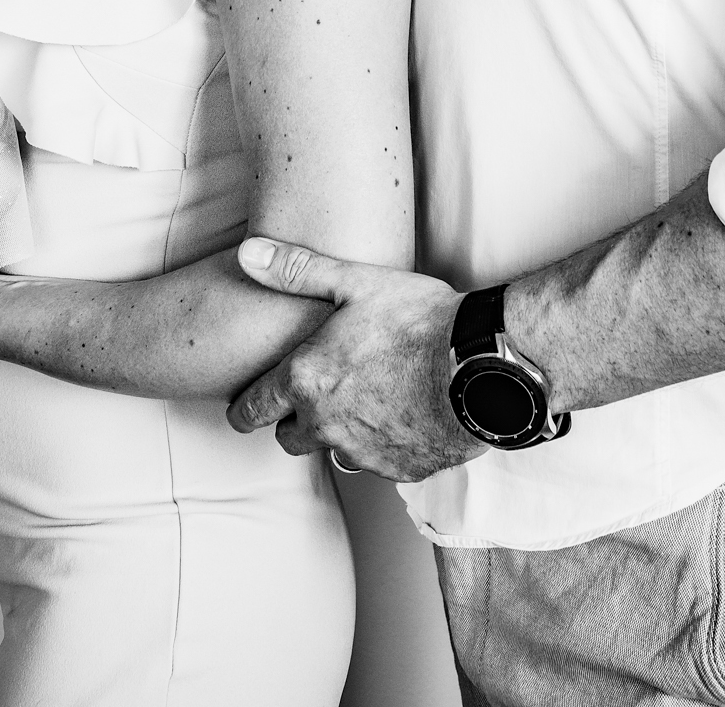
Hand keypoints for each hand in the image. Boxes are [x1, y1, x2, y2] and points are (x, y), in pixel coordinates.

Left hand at [226, 239, 481, 481]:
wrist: (481, 364)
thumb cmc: (419, 320)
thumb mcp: (355, 282)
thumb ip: (296, 270)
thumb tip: (247, 253)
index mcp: (306, 381)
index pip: (251, 410)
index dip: (243, 409)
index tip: (242, 409)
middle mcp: (326, 426)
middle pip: (289, 438)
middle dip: (294, 419)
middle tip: (314, 392)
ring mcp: (364, 453)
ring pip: (334, 450)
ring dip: (340, 430)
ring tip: (365, 397)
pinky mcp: (400, 470)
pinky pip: (378, 461)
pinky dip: (382, 441)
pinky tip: (402, 411)